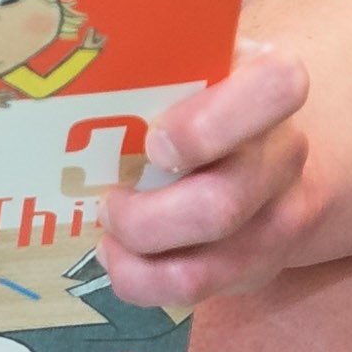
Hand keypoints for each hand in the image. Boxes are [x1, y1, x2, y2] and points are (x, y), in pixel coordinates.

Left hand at [98, 44, 313, 308]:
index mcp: (269, 84)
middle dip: (145, 218)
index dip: (208, 125)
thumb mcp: (187, 61)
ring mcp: (279, 216)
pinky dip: (145, 282)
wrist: (260, 140)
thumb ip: (149, 64)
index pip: (276, 90)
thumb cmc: (198, 92)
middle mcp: (285, 153)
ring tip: (108, 233)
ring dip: (139, 255)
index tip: (155, 142)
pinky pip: (198, 290)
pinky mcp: (259, 263)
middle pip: (220, 204)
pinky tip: (120, 258)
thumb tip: (66, 75)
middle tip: (108, 202)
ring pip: (206, 263)